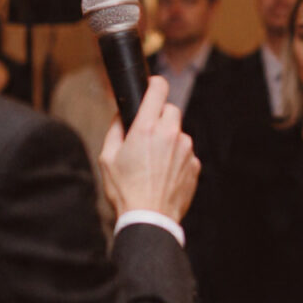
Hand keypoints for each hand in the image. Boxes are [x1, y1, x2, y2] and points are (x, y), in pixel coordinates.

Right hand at [99, 77, 199, 221]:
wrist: (150, 218)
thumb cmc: (125, 190)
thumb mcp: (107, 157)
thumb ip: (115, 129)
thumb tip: (121, 114)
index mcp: (146, 128)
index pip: (158, 90)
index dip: (154, 84)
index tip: (152, 86)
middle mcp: (171, 135)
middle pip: (171, 110)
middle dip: (159, 117)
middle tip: (147, 135)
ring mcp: (186, 150)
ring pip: (179, 133)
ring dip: (168, 141)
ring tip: (153, 164)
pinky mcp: (195, 165)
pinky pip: (186, 153)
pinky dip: (176, 159)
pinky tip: (163, 175)